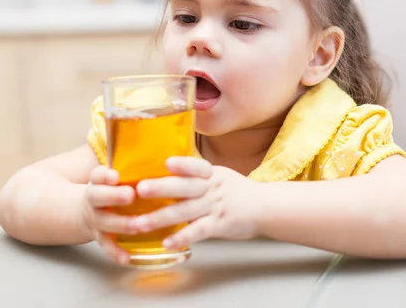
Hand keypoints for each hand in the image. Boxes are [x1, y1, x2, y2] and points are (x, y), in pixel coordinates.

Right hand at [81, 166, 136, 265]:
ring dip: (122, 224)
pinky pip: (108, 246)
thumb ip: (134, 159)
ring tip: (138, 225)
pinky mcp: (100, 236)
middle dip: (114, 196)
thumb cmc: (113, 186)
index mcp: (100, 180)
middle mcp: (95, 198)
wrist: (84, 209)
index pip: (98, 174)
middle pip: (98, 196)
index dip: (105, 175)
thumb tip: (166, 136)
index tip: (115, 174)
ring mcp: (96, 218)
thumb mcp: (116, 171)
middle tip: (130, 195)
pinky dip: (116, 253)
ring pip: (106, 222)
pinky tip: (127, 258)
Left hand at [134, 157, 264, 249]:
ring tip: (139, 224)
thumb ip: (194, 175)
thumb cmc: (236, 191)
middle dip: (161, 188)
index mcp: (210, 173)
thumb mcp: (218, 176)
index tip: (166, 162)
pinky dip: (182, 237)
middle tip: (140, 189)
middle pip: (185, 187)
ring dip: (161, 218)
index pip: (196, 166)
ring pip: (186, 211)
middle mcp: (212, 187)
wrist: (266, 207)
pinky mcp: (220, 225)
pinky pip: (198, 231)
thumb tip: (162, 173)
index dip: (182, 164)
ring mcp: (216, 206)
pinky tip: (167, 243)